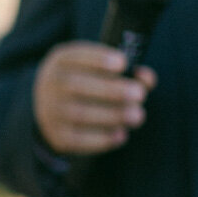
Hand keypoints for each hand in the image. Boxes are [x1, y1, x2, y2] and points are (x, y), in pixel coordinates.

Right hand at [33, 42, 156, 155]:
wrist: (51, 110)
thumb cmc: (86, 83)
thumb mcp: (98, 69)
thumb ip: (125, 71)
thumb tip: (147, 79)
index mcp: (62, 61)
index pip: (76, 56)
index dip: (99, 59)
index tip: (123, 63)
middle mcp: (50, 84)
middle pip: (78, 86)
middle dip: (112, 90)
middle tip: (139, 95)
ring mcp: (50, 111)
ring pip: (80, 114)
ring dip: (113, 115)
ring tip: (137, 116)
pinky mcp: (57, 136)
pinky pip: (78, 140)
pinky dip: (102, 139)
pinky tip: (121, 135)